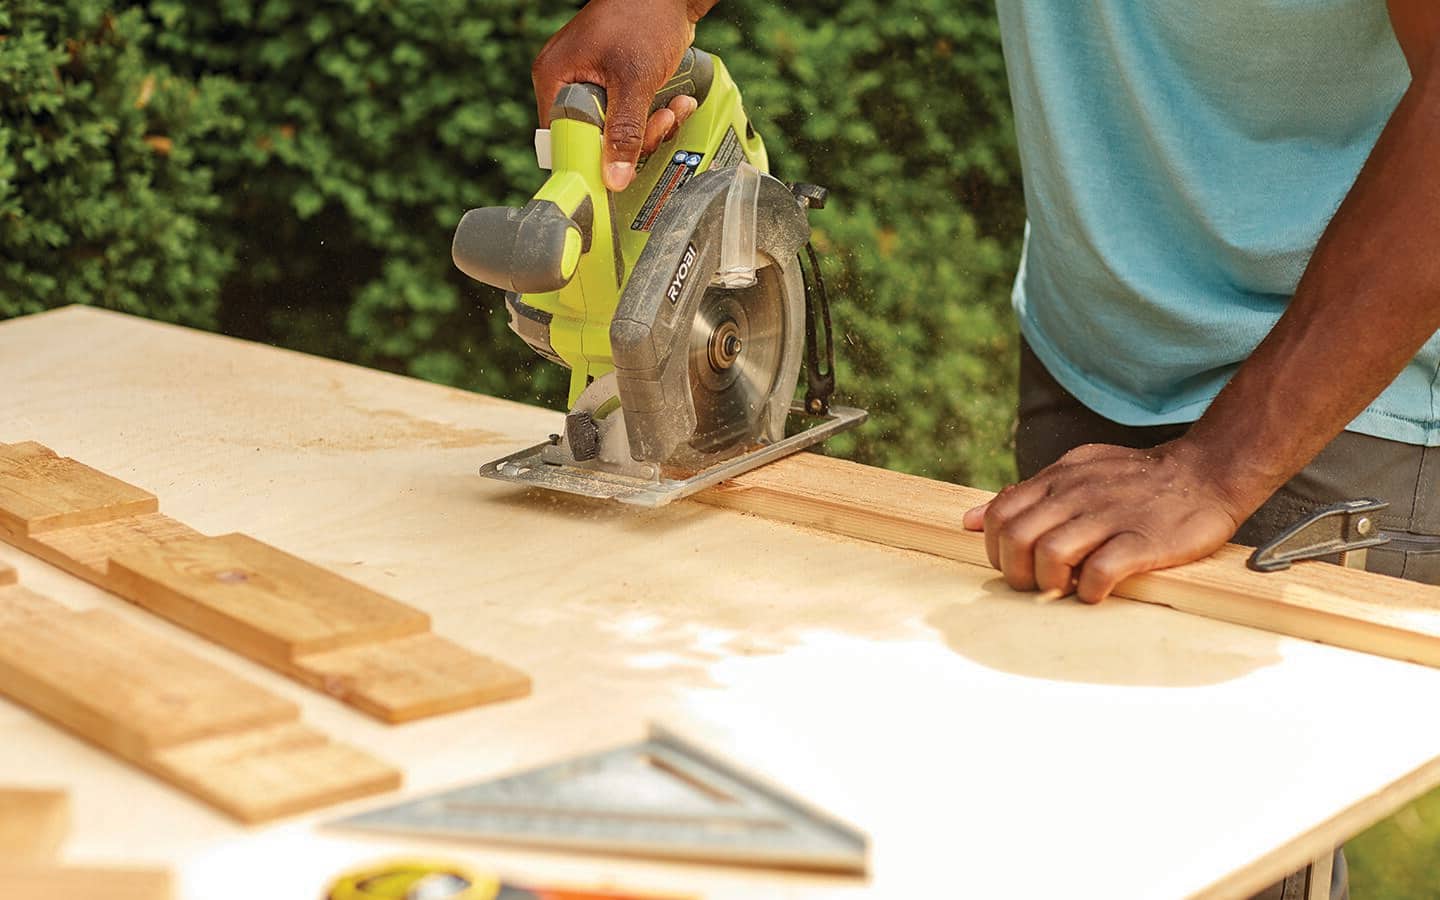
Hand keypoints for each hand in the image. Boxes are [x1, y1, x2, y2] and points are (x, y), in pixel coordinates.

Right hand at [533, 0, 702, 191]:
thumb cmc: (644, 17)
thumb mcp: (634, 81)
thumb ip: (624, 132)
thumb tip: (614, 178)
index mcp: (555, 78)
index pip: (562, 137)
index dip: (590, 157)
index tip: (618, 170)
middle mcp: (568, 82)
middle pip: (594, 138)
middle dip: (633, 138)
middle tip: (659, 125)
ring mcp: (594, 83)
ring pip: (618, 130)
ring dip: (652, 127)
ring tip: (674, 109)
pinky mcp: (618, 84)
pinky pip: (631, 115)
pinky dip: (655, 114)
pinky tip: (676, 102)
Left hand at [961, 440, 1250, 602]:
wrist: (1206, 472)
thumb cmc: (1135, 479)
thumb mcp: (1073, 471)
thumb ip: (1023, 495)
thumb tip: (969, 520)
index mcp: (1058, 479)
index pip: (999, 514)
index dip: (994, 548)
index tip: (1014, 565)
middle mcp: (1077, 495)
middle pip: (1015, 538)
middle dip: (1016, 572)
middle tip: (1037, 585)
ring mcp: (1109, 517)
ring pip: (1049, 553)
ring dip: (1049, 583)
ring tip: (1066, 588)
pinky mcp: (1143, 541)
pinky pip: (1100, 571)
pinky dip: (1090, 590)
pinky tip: (1096, 593)